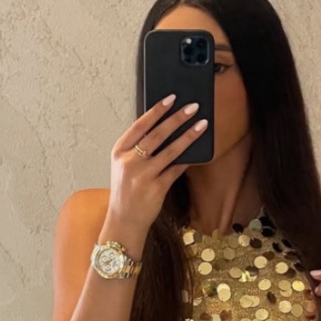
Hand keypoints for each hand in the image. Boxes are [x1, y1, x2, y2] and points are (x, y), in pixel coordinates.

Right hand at [108, 95, 208, 232]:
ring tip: (202, 124)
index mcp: (119, 152)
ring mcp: (143, 175)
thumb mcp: (123, 166)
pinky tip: (198, 152)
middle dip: (177, 118)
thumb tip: (164, 129)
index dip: (156, 110)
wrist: (124, 221)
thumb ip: (137, 149)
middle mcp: (129, 162)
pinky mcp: (156, 188)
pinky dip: (187, 159)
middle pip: (157, 134)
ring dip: (188, 135)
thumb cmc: (126, 191)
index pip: (139, 125)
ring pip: (170, 150)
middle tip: (193, 107)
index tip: (171, 99)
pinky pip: (176, 169)